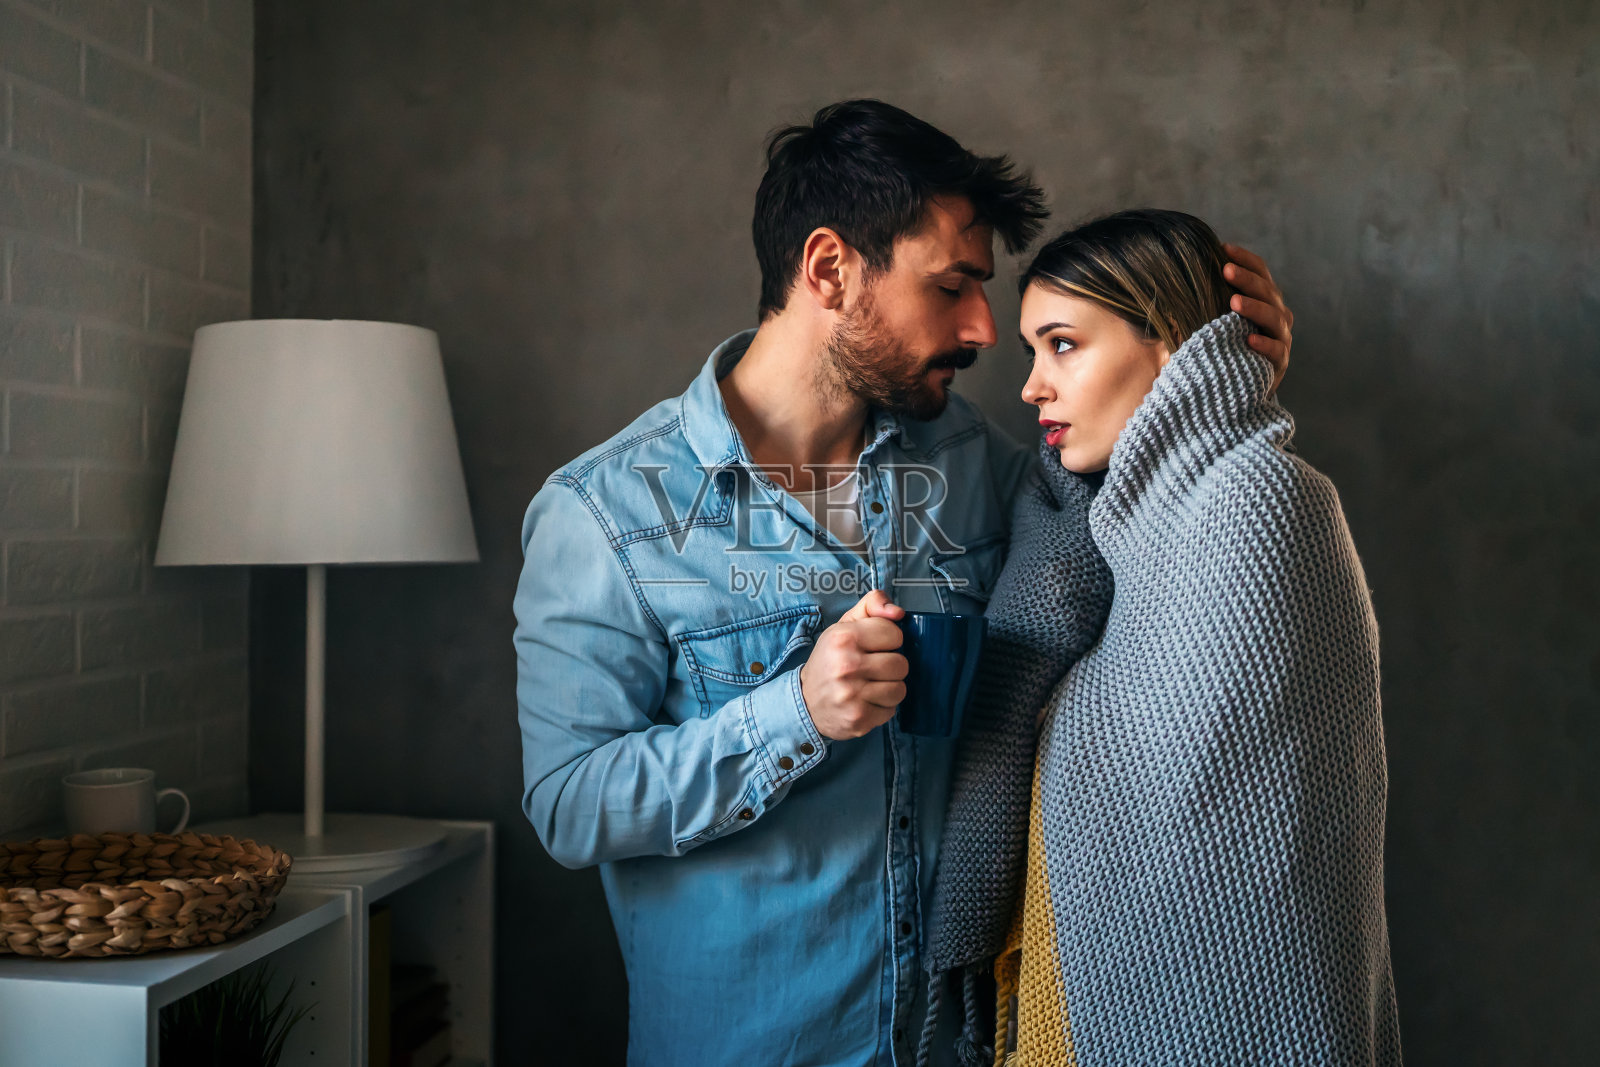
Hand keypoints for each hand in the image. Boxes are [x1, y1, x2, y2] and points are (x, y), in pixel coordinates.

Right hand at [800, 590, 907, 739]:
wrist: (805, 702)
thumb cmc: (830, 660)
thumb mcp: (844, 625)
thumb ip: (871, 605)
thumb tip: (898, 612)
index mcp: (843, 638)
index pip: (894, 634)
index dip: (888, 640)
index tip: (874, 646)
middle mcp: (846, 665)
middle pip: (900, 664)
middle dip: (890, 666)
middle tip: (872, 669)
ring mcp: (852, 695)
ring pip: (899, 689)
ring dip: (889, 688)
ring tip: (870, 686)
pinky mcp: (859, 719)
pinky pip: (891, 710)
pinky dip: (881, 707)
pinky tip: (865, 702)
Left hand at [1222, 243, 1293, 392]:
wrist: (1240, 385)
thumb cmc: (1226, 344)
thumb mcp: (1219, 319)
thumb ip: (1213, 299)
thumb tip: (1186, 270)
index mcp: (1265, 300)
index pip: (1261, 273)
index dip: (1245, 259)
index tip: (1223, 248)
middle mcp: (1277, 316)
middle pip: (1268, 292)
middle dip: (1247, 279)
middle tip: (1225, 270)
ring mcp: (1281, 339)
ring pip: (1274, 318)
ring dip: (1254, 307)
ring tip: (1234, 302)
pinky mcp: (1278, 364)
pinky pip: (1276, 351)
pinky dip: (1264, 344)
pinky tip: (1249, 339)